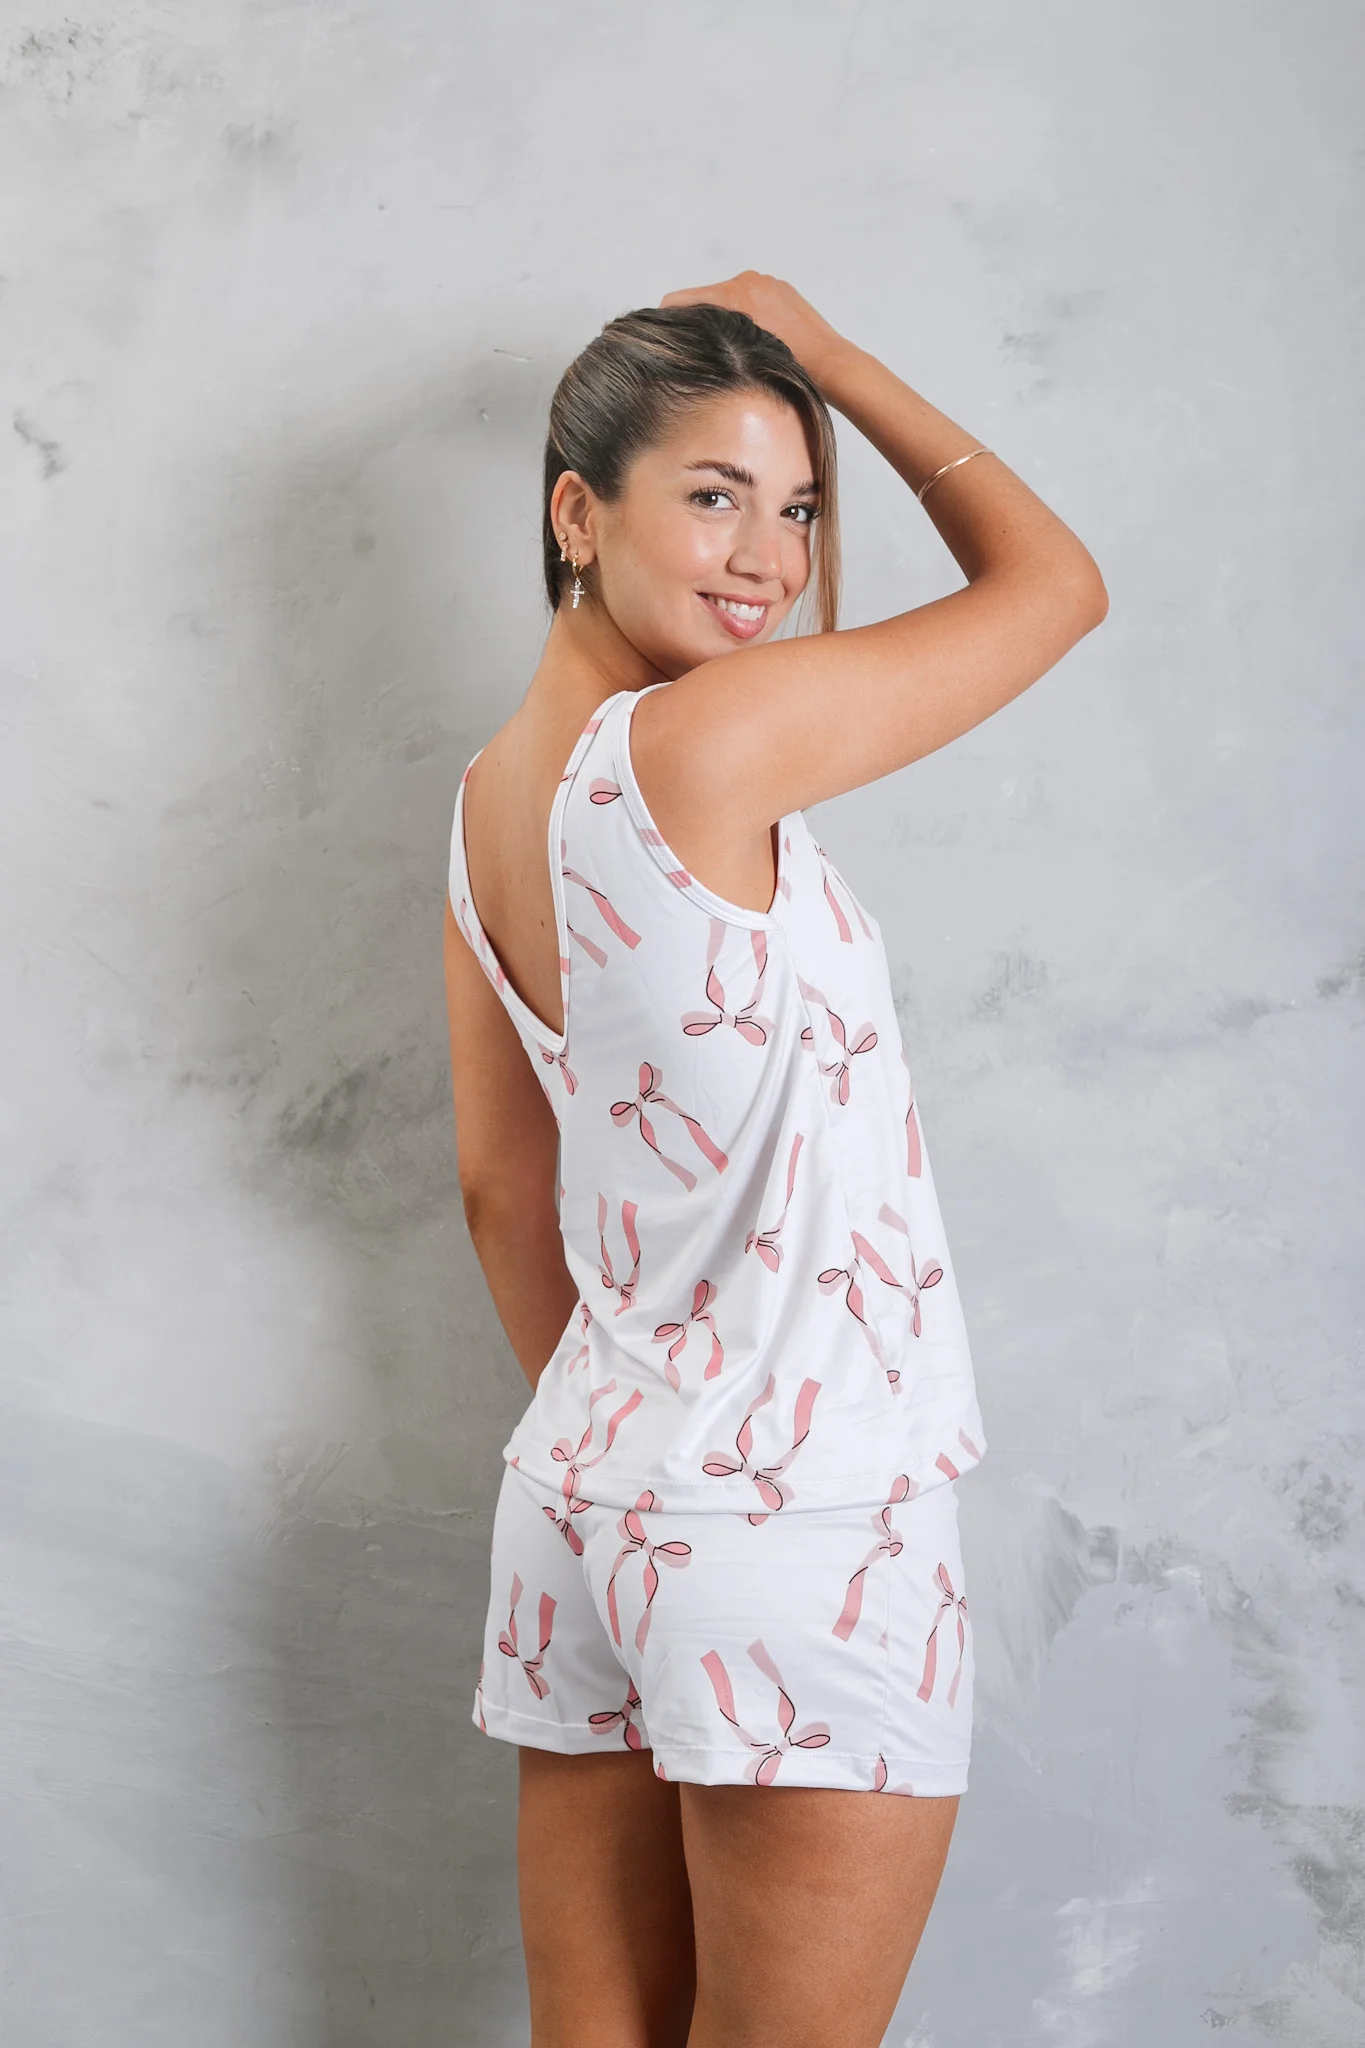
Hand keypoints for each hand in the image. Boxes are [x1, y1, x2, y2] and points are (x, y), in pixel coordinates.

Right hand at [659, 271, 849, 389]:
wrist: (831, 364)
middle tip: (697, 347)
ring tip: (730, 345)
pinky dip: (744, 312)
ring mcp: (764, 280)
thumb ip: (707, 338)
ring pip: (726, 296)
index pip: (679, 299)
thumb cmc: (789, 367)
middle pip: (702, 296)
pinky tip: (752, 337)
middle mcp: (746, 280)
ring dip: (721, 316)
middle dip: (696, 318)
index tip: (662, 337)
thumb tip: (680, 335)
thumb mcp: (737, 356)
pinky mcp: (780, 286)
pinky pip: (749, 295)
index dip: (665, 318)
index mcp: (732, 294)